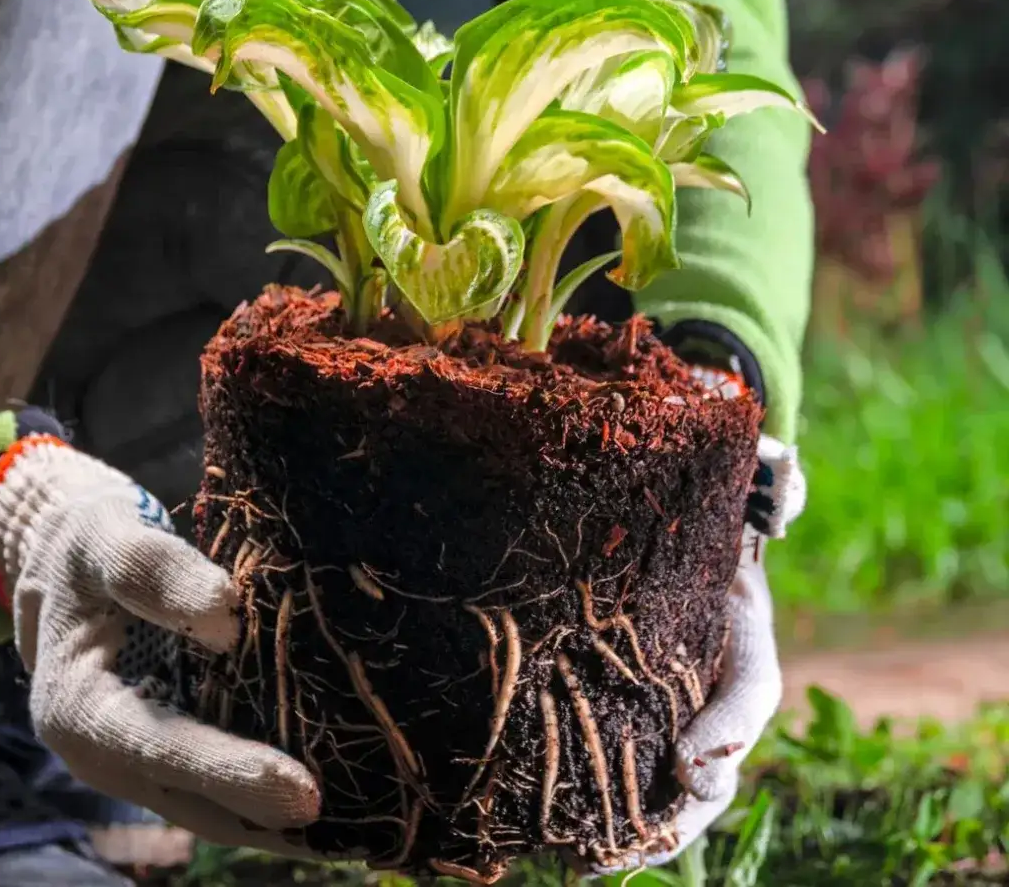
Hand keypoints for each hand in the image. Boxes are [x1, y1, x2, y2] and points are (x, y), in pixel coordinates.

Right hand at [0, 434, 321, 853]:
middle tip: (354, 823)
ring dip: (277, 825)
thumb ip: (155, 573)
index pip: (160, 749)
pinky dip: (268, 803)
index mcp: (77, 711)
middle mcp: (104, 756)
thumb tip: (224, 620)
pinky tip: (337, 808)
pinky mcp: (167, 759)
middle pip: (192, 799)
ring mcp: (137, 766)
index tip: (300, 790)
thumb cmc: (89, 545)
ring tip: (362, 831)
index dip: (230, 772)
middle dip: (270, 816)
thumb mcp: (108, 540)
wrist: (68, 564)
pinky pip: (219, 793)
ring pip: (212, 812)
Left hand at [572, 432, 805, 877]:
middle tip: (632, 850)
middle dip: (676, 817)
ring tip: (581, 861)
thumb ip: (773, 477)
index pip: (749, 694)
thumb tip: (776, 503)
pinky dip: (586, 793)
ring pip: (658, 779)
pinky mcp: (607, 693)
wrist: (665, 499)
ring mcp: (659, 695)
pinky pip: (606, 751)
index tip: (690, 764)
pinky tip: (541, 825)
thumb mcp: (749, 470)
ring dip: (631, 826)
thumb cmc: (713, 487)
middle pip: (708, 769)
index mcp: (743, 635)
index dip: (728, 733)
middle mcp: (706, 678)